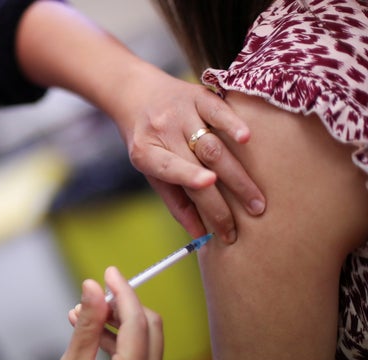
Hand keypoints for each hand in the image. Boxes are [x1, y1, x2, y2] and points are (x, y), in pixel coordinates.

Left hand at [14, 1, 263, 243]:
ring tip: (258, 198)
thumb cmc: (146, 140)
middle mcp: (163, 130)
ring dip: (238, 172)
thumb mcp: (150, 170)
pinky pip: (219, 110)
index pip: (168, 167)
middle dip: (227, 193)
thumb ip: (175, 201)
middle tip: (253, 214)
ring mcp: (181, 111)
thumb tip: (199, 234)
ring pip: (213, 142)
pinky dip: (234, 124)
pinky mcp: (198, 94)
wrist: (134, 92)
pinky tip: (248, 139)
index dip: (188, 176)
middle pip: (200, 162)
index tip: (208, 185)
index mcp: (145, 152)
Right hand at [15, 266, 163, 359]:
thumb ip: (86, 324)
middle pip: (150, 325)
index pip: (137, 322)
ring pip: (149, 338)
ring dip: (122, 322)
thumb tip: (93, 287)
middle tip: (94, 299)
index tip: (109, 272)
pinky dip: (124, 340)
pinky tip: (96, 337)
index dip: (124, 292)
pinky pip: (143, 354)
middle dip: (124, 306)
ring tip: (84, 318)